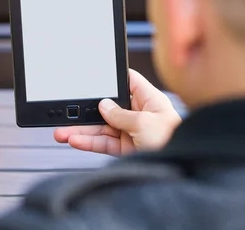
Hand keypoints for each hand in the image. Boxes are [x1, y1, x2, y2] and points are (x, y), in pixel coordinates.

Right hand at [54, 69, 181, 155]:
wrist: (181, 167)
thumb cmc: (174, 140)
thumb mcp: (144, 122)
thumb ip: (120, 114)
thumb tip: (104, 106)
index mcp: (148, 99)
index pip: (128, 81)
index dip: (111, 78)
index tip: (93, 76)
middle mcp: (138, 114)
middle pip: (107, 108)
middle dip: (87, 112)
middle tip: (68, 113)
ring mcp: (131, 132)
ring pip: (101, 128)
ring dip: (82, 130)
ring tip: (63, 132)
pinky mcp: (126, 149)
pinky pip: (104, 143)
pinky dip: (89, 143)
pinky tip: (75, 141)